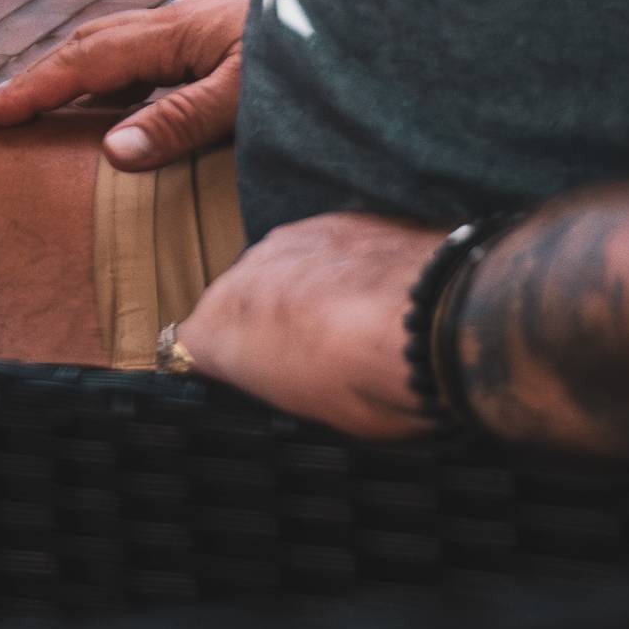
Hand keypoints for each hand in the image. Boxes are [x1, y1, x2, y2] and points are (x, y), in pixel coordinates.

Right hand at [0, 0, 253, 168]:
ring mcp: (211, 15)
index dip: (35, 88)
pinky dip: (131, 69)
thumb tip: (111, 152)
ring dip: (88, 70)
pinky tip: (147, 90)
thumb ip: (183, 121)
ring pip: (131, 42)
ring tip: (59, 105)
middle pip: (97, 43)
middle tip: (4, 109)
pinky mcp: (237, 22)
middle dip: (47, 76)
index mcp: (178, 31)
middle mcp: (185, 16)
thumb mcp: (253, 94)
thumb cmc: (320, 47)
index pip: (87, 60)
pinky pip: (162, 46)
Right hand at [163, 210, 438, 436]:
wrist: (434, 318)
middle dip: (267, 322)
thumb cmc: (366, 383)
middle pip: (240, 299)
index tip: (251, 379)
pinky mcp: (342, 217)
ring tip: (351, 326)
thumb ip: (276, 384)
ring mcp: (293, 237)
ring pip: (284, 267)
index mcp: (218, 329)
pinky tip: (380, 296)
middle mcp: (242, 271)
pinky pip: (329, 248)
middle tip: (313, 359)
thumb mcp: (307, 411)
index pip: (193, 346)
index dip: (222, 363)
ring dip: (305, 290)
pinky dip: (344, 268)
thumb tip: (284, 378)